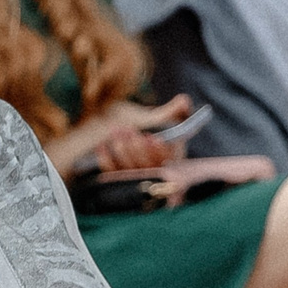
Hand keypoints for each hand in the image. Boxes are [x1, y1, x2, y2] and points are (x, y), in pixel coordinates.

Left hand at [47, 96, 192, 175]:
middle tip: (128, 131)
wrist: (104, 141)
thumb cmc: (137, 129)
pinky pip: (112, 177)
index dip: (160, 152)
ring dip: (123, 152)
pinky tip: (102, 147)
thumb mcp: (156, 121)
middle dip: (138, 149)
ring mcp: (134, 183)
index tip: (152, 138)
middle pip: (148, 170)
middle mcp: (154, 177)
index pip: (169, 164)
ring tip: (116, 132)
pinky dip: (107, 161)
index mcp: (170, 164)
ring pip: (131, 174)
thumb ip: (173, 112)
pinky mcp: (115, 186)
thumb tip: (184, 100)